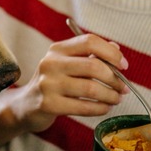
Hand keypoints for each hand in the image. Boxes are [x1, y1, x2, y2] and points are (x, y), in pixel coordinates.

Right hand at [11, 32, 128, 132]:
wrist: (26, 106)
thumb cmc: (53, 83)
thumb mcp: (67, 64)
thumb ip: (90, 55)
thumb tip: (116, 49)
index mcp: (57, 49)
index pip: (89, 41)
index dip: (111, 53)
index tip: (124, 65)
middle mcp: (51, 63)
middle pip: (93, 66)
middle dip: (115, 78)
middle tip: (123, 87)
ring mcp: (48, 84)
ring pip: (91, 88)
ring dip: (110, 95)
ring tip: (116, 99)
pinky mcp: (49, 104)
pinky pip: (84, 107)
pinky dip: (100, 108)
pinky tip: (105, 108)